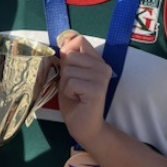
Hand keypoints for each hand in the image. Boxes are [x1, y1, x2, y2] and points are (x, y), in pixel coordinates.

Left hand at [58, 33, 111, 148]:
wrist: (84, 126)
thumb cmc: (74, 100)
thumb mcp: (68, 75)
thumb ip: (68, 58)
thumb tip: (64, 42)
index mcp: (97, 60)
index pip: (79, 40)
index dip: (67, 51)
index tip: (68, 67)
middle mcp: (103, 66)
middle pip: (70, 55)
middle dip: (64, 73)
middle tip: (73, 87)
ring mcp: (101, 77)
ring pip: (68, 70)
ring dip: (65, 84)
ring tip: (75, 94)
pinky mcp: (97, 89)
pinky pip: (71, 83)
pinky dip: (68, 92)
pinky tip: (78, 99)